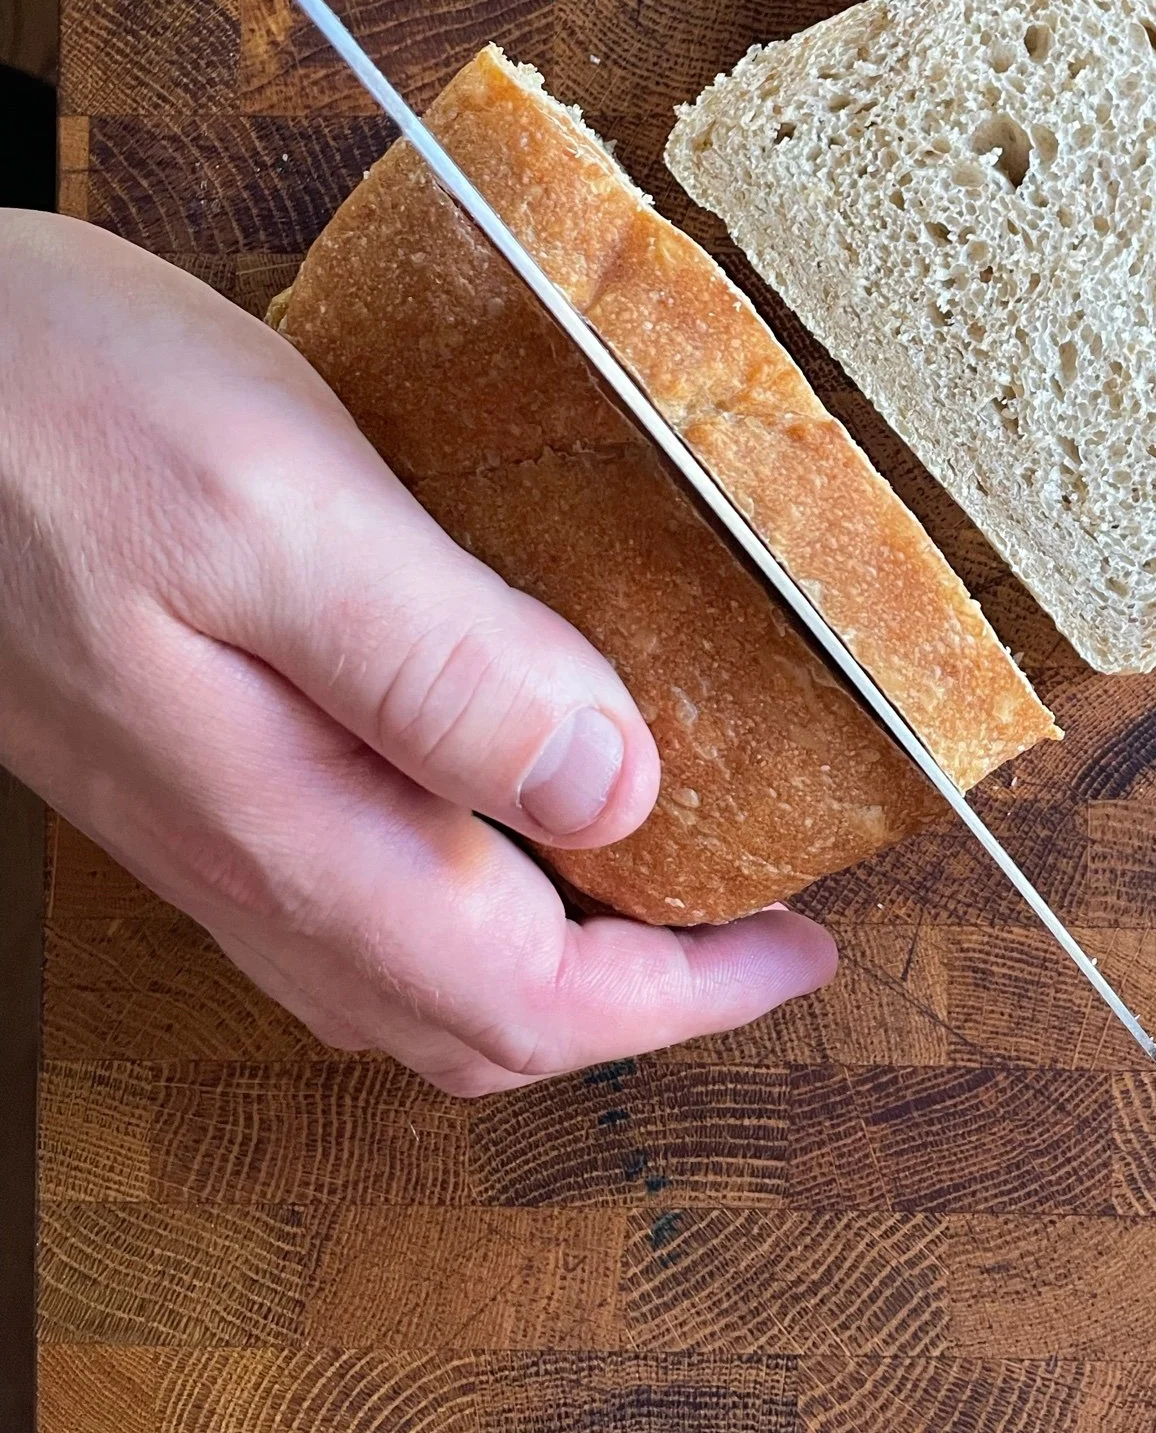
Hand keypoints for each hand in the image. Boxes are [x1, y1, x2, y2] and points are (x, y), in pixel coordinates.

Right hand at [0, 213, 838, 1091]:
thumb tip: (615, 784)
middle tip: (756, 925)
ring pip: (407, 968)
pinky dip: (468, 882)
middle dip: (637, 997)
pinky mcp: (186, 755)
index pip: (526, 1000)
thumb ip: (444, 664)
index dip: (687, 996)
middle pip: (473, 1018)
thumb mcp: (276, 513)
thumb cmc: (44, 414)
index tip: (803, 947)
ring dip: (553, 953)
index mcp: (291, 822)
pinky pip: (354, 885)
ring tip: (663, 871)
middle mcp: (248, 853)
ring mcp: (209, 816)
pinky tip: (504, 783)